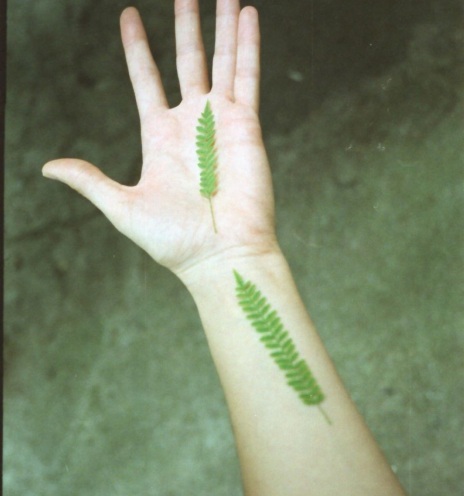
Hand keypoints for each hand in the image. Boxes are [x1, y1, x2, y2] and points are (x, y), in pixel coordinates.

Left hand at [42, 0, 278, 277]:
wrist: (219, 255)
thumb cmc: (174, 240)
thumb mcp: (123, 207)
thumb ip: (90, 181)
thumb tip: (48, 167)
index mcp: (159, 137)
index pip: (146, 80)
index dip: (137, 49)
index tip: (129, 17)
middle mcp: (191, 123)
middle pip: (187, 62)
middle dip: (185, 26)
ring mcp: (221, 121)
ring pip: (221, 62)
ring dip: (220, 27)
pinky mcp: (247, 125)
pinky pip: (247, 77)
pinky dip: (247, 47)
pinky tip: (246, 17)